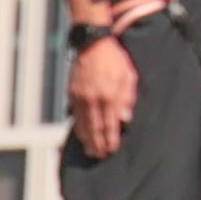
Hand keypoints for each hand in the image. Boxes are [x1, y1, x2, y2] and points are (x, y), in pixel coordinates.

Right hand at [69, 37, 135, 158]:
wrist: (93, 44)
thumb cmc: (116, 59)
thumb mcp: (128, 76)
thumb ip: (127, 98)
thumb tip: (125, 120)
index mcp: (109, 95)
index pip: (110, 123)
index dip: (111, 138)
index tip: (112, 149)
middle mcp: (93, 99)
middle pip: (95, 127)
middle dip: (98, 143)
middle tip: (101, 155)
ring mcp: (80, 97)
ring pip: (83, 124)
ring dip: (87, 139)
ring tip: (91, 151)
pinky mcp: (72, 94)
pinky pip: (76, 115)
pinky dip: (78, 127)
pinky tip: (81, 135)